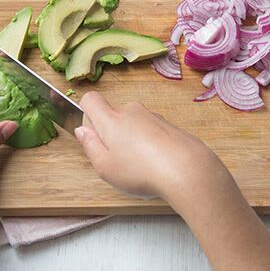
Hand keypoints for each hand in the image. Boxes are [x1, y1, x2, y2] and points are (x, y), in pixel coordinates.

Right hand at [75, 91, 220, 198]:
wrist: (187, 169)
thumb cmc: (141, 171)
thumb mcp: (105, 167)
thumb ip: (90, 146)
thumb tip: (83, 131)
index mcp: (111, 119)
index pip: (91, 99)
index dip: (86, 112)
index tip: (92, 133)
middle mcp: (131, 111)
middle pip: (113, 115)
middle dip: (111, 134)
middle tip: (117, 160)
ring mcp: (153, 116)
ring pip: (133, 124)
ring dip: (132, 140)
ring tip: (141, 167)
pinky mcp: (169, 126)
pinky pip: (151, 132)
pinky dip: (150, 145)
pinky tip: (157, 165)